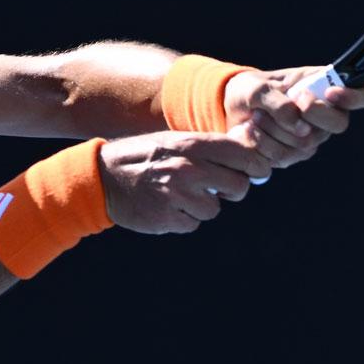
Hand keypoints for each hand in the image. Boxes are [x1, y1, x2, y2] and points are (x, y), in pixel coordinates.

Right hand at [98, 127, 272, 233]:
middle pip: (239, 186)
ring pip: (214, 209)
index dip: (257, 164)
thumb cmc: (146, 156)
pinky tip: (168, 205)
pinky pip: (192, 224)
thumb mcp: (176, 140)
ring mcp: (176, 196)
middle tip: (218, 185)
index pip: (242, 154)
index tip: (259, 170)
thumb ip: (212, 144)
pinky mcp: (167, 219)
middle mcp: (186, 169)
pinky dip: (184, 218)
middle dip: (232, 188)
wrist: (103, 177)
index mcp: (191, 144)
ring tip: (180, 193)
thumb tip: (253, 141)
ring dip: (203, 205)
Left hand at [223, 67, 363, 169]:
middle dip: (314, 114)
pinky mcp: (295, 155)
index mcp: (329, 87)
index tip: (332, 92)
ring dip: (277, 128)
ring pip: (307, 143)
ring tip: (257, 114)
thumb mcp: (259, 87)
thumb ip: (279, 102)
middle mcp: (328, 114)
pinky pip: (287, 157)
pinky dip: (265, 143)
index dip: (356, 97)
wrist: (233, 110)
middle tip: (294, 101)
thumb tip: (299, 125)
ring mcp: (313, 136)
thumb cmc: (253, 90)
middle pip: (339, 124)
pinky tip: (252, 130)